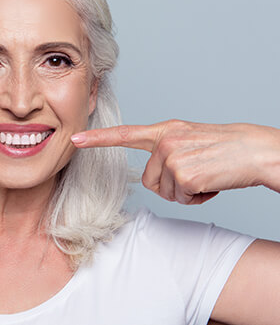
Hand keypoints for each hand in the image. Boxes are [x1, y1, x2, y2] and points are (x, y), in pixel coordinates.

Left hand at [71, 120, 279, 203]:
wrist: (255, 150)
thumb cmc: (224, 148)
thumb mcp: (190, 140)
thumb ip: (166, 150)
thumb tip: (151, 176)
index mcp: (165, 131)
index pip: (125, 134)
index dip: (98, 139)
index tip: (75, 140)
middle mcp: (165, 140)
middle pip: (149, 180)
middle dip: (171, 185)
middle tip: (197, 173)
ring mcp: (172, 156)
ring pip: (165, 192)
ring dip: (186, 192)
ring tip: (206, 175)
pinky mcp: (183, 173)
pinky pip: (181, 199)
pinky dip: (198, 197)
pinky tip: (211, 182)